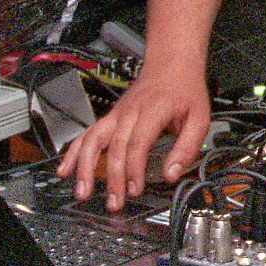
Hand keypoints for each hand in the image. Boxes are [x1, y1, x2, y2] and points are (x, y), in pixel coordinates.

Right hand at [55, 64, 210, 208]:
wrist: (171, 63)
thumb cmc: (184, 89)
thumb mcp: (200, 117)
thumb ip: (187, 147)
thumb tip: (172, 174)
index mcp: (153, 110)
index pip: (138, 142)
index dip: (134, 168)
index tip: (135, 189)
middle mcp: (130, 111)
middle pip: (115, 146)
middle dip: (112, 177)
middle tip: (114, 202)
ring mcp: (117, 114)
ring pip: (93, 138)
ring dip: (85, 166)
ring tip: (82, 191)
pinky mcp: (110, 117)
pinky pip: (86, 133)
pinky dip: (73, 152)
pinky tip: (65, 169)